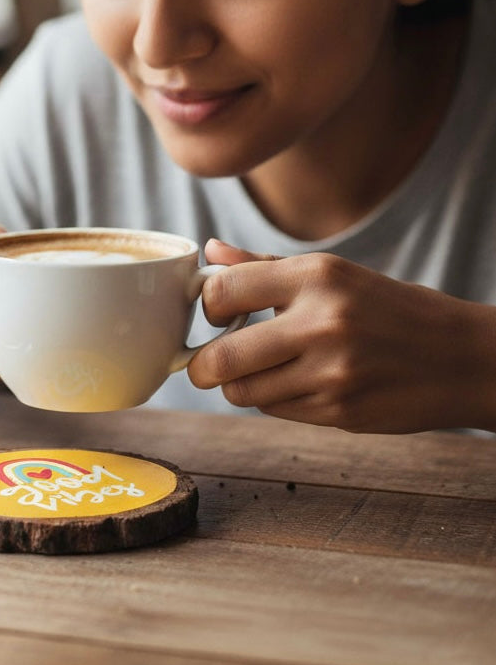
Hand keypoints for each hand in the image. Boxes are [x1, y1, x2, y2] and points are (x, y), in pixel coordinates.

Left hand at [188, 239, 495, 433]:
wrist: (462, 358)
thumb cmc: (389, 309)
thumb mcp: (334, 273)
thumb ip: (263, 266)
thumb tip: (210, 252)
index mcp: (317, 276)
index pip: (224, 292)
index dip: (207, 308)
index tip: (216, 315)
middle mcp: (322, 322)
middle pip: (221, 358)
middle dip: (203, 366)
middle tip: (208, 364)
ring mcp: (332, 372)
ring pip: (243, 392)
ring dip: (240, 385)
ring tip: (261, 371)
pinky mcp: (339, 411)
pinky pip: (274, 410)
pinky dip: (274, 400)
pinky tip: (299, 384)